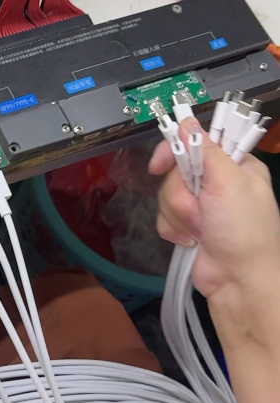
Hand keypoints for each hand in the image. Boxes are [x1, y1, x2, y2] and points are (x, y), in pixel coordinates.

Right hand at [149, 117, 279, 305]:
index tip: (159, 165)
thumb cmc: (243, 231)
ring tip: (198, 231)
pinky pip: (164, 216)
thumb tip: (187, 120)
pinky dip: (174, 229)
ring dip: (179, 215)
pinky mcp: (187, 224)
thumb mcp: (230, 183)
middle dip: (181, 195)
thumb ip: (207, 150)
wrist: (238, 281)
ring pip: (166, 194)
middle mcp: (217, 182)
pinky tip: (190, 240)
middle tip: (199, 211)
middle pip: (176, 171)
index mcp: (235, 166)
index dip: (175, 151)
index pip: (196, 142)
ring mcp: (202, 205)